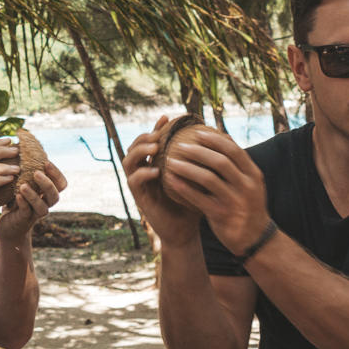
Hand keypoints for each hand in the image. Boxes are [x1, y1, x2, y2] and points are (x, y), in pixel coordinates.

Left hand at [0, 155, 66, 247]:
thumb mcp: (21, 183)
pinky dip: (23, 203)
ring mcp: (36, 214)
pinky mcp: (24, 220)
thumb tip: (22, 144)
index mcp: (48, 193)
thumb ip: (26, 170)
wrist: (8, 225)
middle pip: (55, 195)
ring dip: (34, 195)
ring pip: (43, 207)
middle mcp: (46, 204)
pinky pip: (27, 212)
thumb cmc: (14, 200)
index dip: (56, 173)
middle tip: (37, 172)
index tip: (46, 162)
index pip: (61, 183)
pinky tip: (16, 195)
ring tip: (23, 185)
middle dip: (48, 183)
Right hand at [123, 115, 201, 245]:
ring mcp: (140, 185)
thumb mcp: (199, 178)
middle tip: (158, 133)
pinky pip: (134, 181)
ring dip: (140, 151)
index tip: (168, 117)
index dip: (157, 127)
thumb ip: (200, 159)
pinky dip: (142, 173)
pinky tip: (156, 171)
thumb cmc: (195, 203)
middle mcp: (145, 172)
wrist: (187, 231)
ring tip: (155, 146)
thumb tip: (220, 135)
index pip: (152, 140)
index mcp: (157, 164)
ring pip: (128, 161)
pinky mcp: (139, 199)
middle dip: (145, 136)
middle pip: (134, 146)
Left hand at [142, 122, 271, 255]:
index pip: (233, 150)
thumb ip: (238, 165)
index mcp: (253, 175)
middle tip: (179, 145)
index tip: (197, 132)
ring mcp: (234, 201)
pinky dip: (184, 188)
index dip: (215, 139)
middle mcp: (246, 186)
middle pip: (220, 161)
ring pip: (208, 178)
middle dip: (198, 151)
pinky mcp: (221, 215)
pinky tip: (171, 181)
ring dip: (187, 168)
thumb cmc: (248, 206)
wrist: (255, 239)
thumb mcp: (250, 184)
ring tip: (170, 161)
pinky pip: (199, 199)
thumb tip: (222, 137)